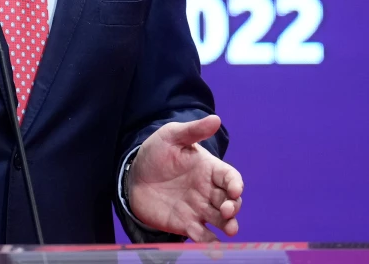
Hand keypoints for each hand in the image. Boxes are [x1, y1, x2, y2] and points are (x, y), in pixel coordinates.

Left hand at [126, 115, 243, 242]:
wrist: (133, 175)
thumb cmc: (155, 152)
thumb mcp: (172, 136)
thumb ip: (193, 131)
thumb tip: (215, 119)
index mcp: (210, 169)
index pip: (230, 178)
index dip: (235, 184)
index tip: (233, 190)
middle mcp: (209, 191)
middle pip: (230, 201)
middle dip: (234, 207)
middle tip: (228, 211)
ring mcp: (199, 209)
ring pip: (221, 220)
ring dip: (229, 226)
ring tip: (230, 230)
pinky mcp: (186, 224)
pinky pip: (202, 236)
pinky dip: (210, 244)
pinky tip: (215, 251)